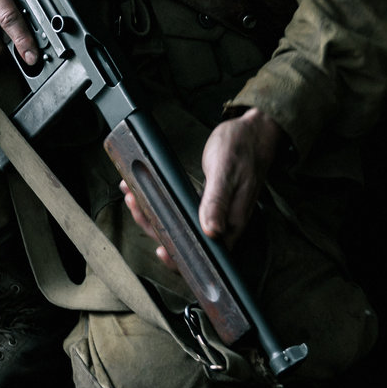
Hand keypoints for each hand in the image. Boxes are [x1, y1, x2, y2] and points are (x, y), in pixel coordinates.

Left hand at [119, 107, 282, 268]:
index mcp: (230, 223)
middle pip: (185, 240)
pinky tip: (145, 192)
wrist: (254, 132)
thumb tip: (212, 231)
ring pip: (180, 225)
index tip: (159, 249)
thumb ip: (218, 201)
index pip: (203, 253)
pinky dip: (162, 203)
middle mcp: (222, 223)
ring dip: (153, 214)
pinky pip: (182, 210)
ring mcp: (214, 214)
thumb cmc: (242, 148)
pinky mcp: (207, 203)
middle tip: (134, 203)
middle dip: (155, 227)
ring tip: (132, 196)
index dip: (179, 255)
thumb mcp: (225, 171)